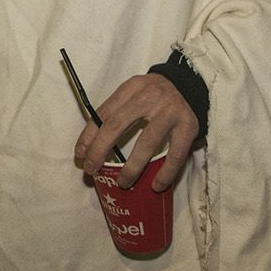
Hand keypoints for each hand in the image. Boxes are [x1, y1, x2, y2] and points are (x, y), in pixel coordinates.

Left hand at [74, 73, 196, 191]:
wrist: (190, 84)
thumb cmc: (153, 95)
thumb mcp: (133, 93)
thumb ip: (116, 112)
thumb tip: (90, 146)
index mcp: (131, 88)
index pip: (104, 112)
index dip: (89, 134)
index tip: (80, 154)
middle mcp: (149, 96)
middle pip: (118, 124)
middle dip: (100, 149)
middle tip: (92, 170)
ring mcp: (170, 111)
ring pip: (147, 141)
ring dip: (132, 166)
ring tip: (122, 183)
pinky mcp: (189, 126)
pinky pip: (176, 154)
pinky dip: (165, 173)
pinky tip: (156, 185)